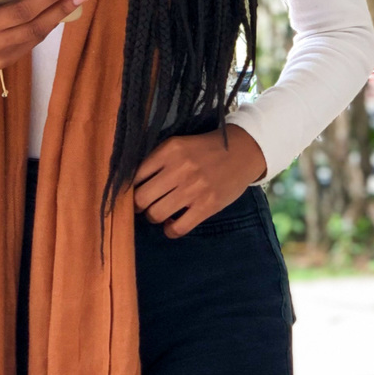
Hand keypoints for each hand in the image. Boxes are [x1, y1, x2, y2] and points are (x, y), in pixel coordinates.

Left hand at [133, 124, 267, 237]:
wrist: (243, 151)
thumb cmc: (206, 149)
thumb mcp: (180, 144)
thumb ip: (158, 160)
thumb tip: (131, 183)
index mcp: (170, 149)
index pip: (135, 175)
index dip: (130, 188)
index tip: (134, 192)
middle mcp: (179, 168)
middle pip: (141, 198)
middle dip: (139, 205)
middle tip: (145, 204)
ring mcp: (193, 189)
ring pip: (156, 214)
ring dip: (154, 217)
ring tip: (161, 212)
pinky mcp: (207, 206)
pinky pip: (177, 228)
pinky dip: (170, 230)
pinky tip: (173, 224)